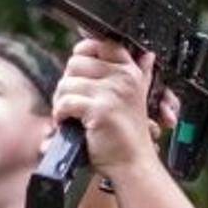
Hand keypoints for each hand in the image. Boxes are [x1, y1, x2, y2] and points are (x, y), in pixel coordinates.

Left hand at [53, 37, 162, 176]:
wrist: (133, 163)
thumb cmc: (130, 135)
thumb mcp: (139, 98)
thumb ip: (142, 75)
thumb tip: (148, 56)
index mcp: (130, 72)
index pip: (101, 44)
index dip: (83, 53)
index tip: (78, 72)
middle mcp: (122, 78)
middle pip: (76, 62)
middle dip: (67, 82)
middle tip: (71, 100)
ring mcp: (112, 93)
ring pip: (67, 82)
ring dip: (60, 100)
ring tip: (69, 114)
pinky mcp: (99, 110)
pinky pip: (66, 102)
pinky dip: (60, 114)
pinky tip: (67, 123)